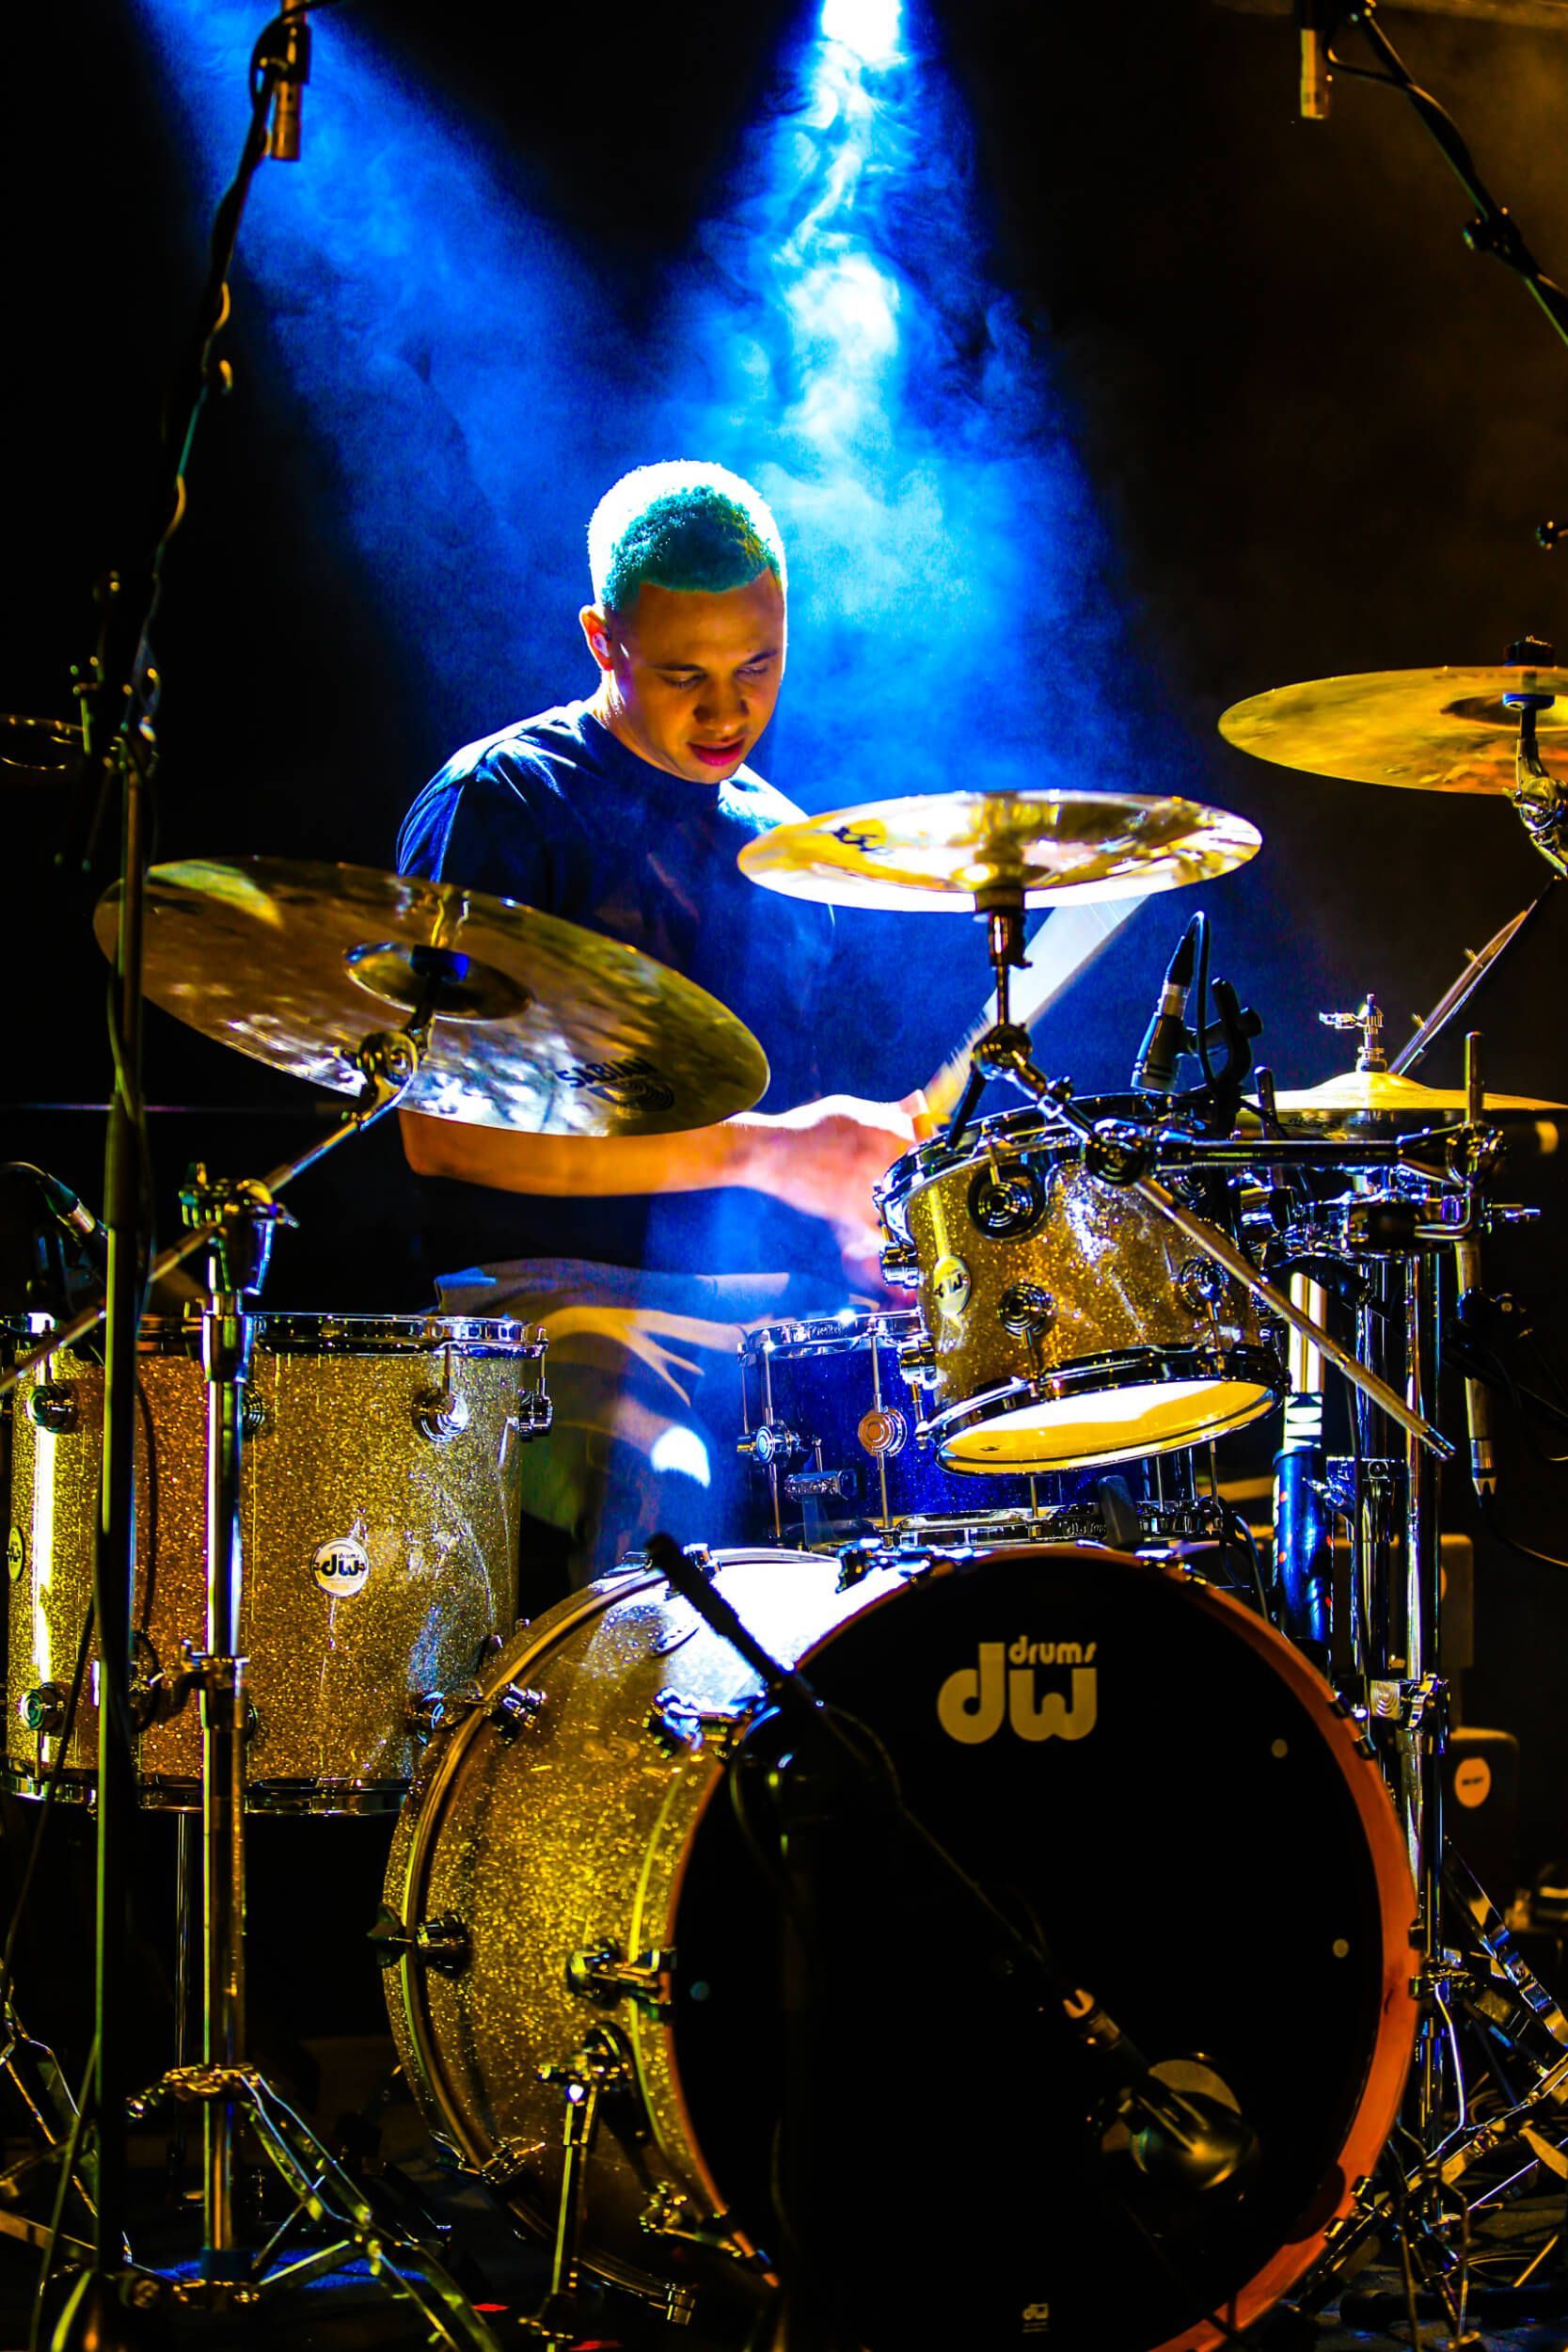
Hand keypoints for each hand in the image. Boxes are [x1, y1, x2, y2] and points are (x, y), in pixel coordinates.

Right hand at [732, 1090, 932, 1272]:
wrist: (772, 1151)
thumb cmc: (810, 1127)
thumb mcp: (851, 1109)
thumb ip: (889, 1110)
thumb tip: (919, 1103)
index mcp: (886, 1127)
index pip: (929, 1144)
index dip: (931, 1154)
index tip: (928, 1160)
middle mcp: (882, 1155)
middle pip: (922, 1176)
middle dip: (920, 1181)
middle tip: (913, 1185)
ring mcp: (868, 1184)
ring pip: (904, 1203)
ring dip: (905, 1207)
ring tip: (897, 1206)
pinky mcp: (851, 1210)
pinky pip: (881, 1230)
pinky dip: (886, 1234)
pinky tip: (886, 1232)